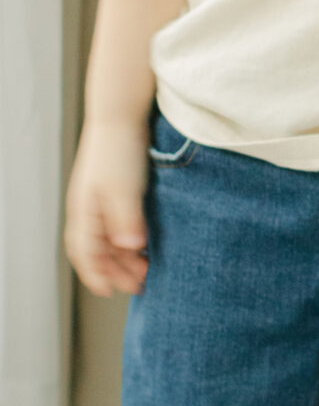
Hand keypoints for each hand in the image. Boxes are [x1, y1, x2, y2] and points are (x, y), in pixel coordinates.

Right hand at [64, 118, 150, 295]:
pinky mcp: (113, 191)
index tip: (111, 292)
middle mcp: (87, 208)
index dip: (96, 275)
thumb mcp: (124, 188)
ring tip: (147, 269)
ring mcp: (98, 199)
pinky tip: (145, 244)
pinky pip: (115, 225)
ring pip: (106, 239)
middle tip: (139, 286)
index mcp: (84, 211)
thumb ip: (126, 219)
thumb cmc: (119, 149)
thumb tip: (129, 248)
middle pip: (95, 250)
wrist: (120, 114)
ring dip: (123, 258)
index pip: (85, 253)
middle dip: (114, 271)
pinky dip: (127, 240)